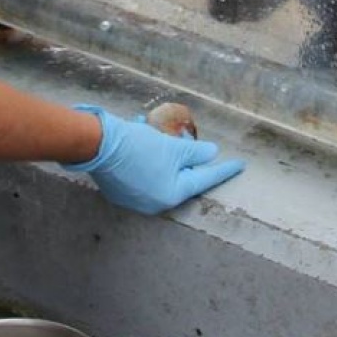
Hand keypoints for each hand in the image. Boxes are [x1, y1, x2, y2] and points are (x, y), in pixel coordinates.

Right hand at [63, 105, 245, 214]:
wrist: (96, 144)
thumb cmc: (138, 146)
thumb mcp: (173, 147)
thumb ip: (196, 152)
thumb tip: (211, 153)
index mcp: (170, 195)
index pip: (203, 180)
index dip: (223, 169)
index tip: (239, 166)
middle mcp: (153, 203)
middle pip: (179, 177)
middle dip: (185, 157)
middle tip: (189, 141)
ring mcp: (134, 198)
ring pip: (159, 172)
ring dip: (163, 153)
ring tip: (159, 133)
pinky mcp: (119, 188)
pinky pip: (141, 172)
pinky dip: (146, 156)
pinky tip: (140, 135)